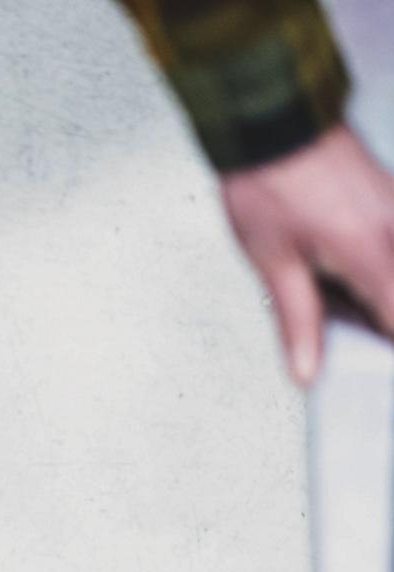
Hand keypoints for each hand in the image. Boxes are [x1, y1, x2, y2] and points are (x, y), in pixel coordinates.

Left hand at [220, 124, 393, 386]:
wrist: (271, 120)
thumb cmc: (268, 184)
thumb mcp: (275, 264)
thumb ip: (299, 323)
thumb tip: (307, 370)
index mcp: (373, 253)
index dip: (387, 353)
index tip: (374, 372)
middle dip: (380, 323)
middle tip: (344, 326)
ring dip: (376, 294)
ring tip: (338, 296)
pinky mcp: (393, 199)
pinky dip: (377, 267)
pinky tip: (341, 270)